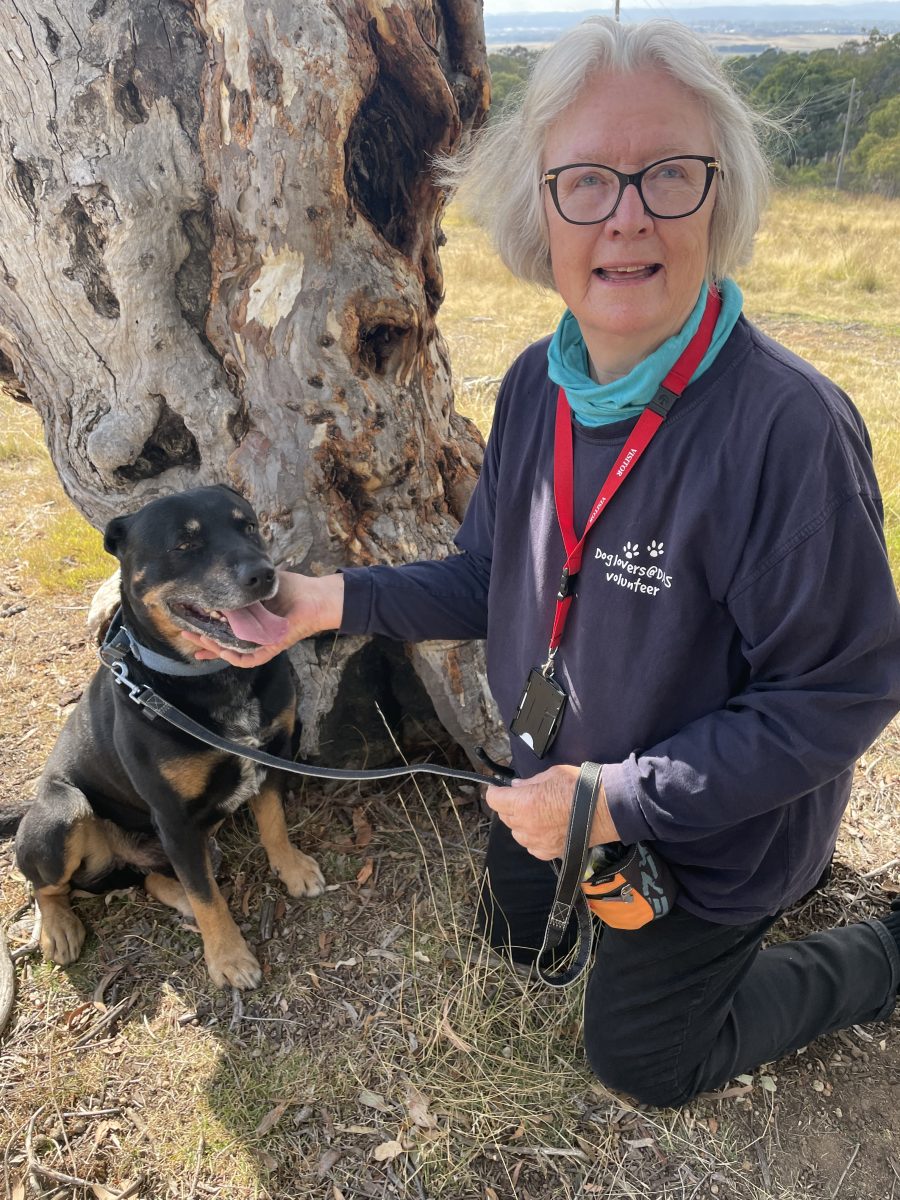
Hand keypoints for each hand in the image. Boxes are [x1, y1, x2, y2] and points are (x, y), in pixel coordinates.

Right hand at [181, 570, 344, 667]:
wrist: (314, 597)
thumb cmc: (292, 589)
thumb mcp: (261, 584)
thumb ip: (244, 584)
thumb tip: (225, 573)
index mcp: (250, 621)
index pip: (223, 629)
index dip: (206, 630)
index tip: (188, 626)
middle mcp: (252, 635)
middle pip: (222, 643)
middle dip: (202, 640)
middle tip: (184, 632)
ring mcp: (260, 643)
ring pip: (231, 653)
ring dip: (212, 648)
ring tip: (196, 638)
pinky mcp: (270, 648)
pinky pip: (248, 659)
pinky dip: (233, 656)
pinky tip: (220, 651)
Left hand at [485, 763, 619, 860]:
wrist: (607, 808)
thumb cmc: (581, 786)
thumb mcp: (551, 774)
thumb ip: (529, 782)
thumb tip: (515, 787)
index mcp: (523, 803)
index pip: (494, 799)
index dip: (495, 791)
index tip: (499, 788)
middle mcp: (526, 825)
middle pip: (505, 816)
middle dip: (509, 805)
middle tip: (522, 797)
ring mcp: (538, 842)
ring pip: (517, 833)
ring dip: (520, 822)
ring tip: (536, 813)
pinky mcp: (550, 853)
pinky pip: (532, 846)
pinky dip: (533, 837)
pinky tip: (545, 828)